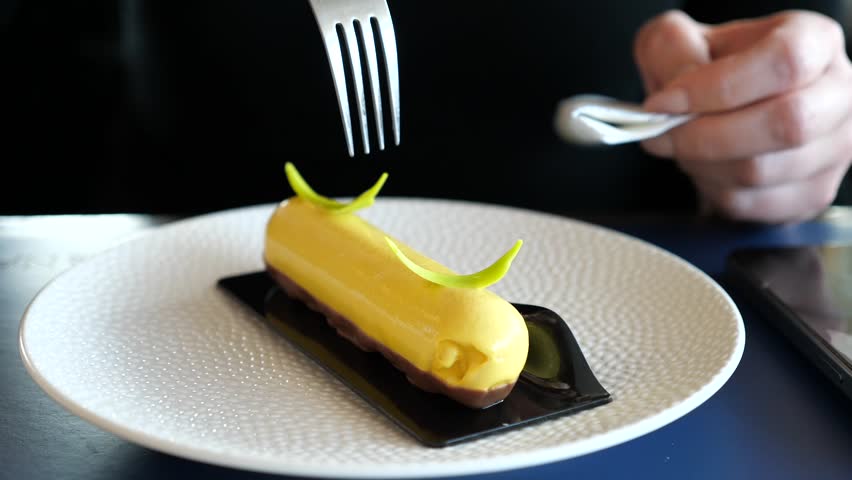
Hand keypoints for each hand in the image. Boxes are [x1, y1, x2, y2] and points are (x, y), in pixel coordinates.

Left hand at [634, 10, 851, 222]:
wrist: (718, 101)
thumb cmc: (705, 66)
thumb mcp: (680, 39)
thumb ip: (674, 52)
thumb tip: (674, 100)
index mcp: (814, 41)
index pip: (784, 62)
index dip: (717, 87)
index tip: (664, 102)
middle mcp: (838, 93)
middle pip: (786, 123)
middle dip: (704, 136)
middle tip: (661, 134)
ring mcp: (834, 148)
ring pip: (762, 170)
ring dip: (703, 164)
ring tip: (683, 147)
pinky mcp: (813, 193)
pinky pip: (753, 205)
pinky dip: (712, 190)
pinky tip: (705, 167)